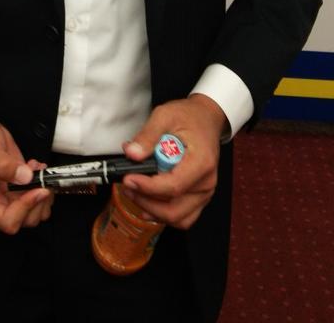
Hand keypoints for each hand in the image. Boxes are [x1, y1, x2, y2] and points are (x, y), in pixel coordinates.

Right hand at [0, 118, 52, 234]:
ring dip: (44, 194)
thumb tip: (25, 177)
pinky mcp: (21, 189)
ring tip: (38, 170)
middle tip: (41, 177)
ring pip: (36, 212)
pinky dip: (45, 186)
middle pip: (26, 220)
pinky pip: (38, 198)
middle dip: (39, 201)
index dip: (26, 208)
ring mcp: (11, 198)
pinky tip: (37, 168)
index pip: (9, 222)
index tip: (37, 188)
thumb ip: (4, 164)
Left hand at [121, 94, 226, 229]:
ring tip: (133, 193)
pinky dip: (163, 214)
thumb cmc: (188, 117)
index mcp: (201, 162)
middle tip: (127, 186)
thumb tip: (131, 153)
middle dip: (146, 202)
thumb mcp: (165, 115)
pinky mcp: (199, 197)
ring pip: (177, 217)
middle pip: (174, 209)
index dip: (147, 187)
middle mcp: (206, 182)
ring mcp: (204, 193)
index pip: (173, 186)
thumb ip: (147, 135)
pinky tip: (146, 203)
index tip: (128, 179)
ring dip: (152, 210)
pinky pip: (182, 216)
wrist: (206, 119)